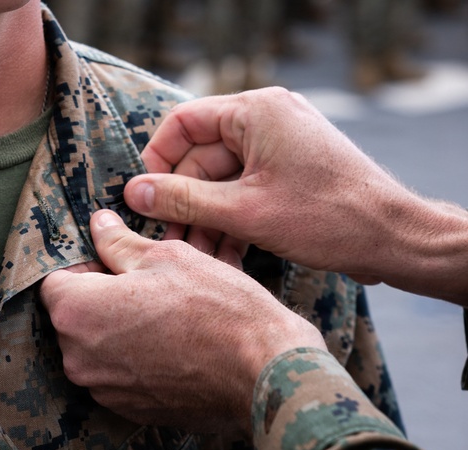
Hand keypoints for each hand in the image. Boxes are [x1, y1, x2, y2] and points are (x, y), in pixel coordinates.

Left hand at [41, 210, 325, 434]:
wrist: (263, 372)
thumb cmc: (216, 308)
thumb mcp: (166, 257)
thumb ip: (119, 243)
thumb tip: (98, 225)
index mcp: (76, 312)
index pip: (54, 281)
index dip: (85, 265)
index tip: (116, 261)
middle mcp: (77, 357)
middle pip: (73, 316)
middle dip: (101, 298)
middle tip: (147, 285)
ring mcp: (102, 390)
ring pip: (98, 346)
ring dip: (121, 328)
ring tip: (166, 313)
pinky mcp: (129, 411)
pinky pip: (120, 374)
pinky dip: (137, 358)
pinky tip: (174, 343)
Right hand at [128, 87, 422, 283]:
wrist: (394, 239)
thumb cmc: (328, 218)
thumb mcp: (244, 212)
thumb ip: (183, 200)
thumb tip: (134, 192)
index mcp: (256, 112)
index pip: (183, 122)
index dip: (158, 160)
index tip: (144, 198)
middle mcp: (267, 120)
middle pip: (200, 158)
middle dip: (184, 203)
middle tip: (170, 242)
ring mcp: (279, 148)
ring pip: (220, 181)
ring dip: (205, 220)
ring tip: (197, 259)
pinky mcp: (288, 175)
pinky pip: (243, 192)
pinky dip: (230, 222)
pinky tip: (222, 258)